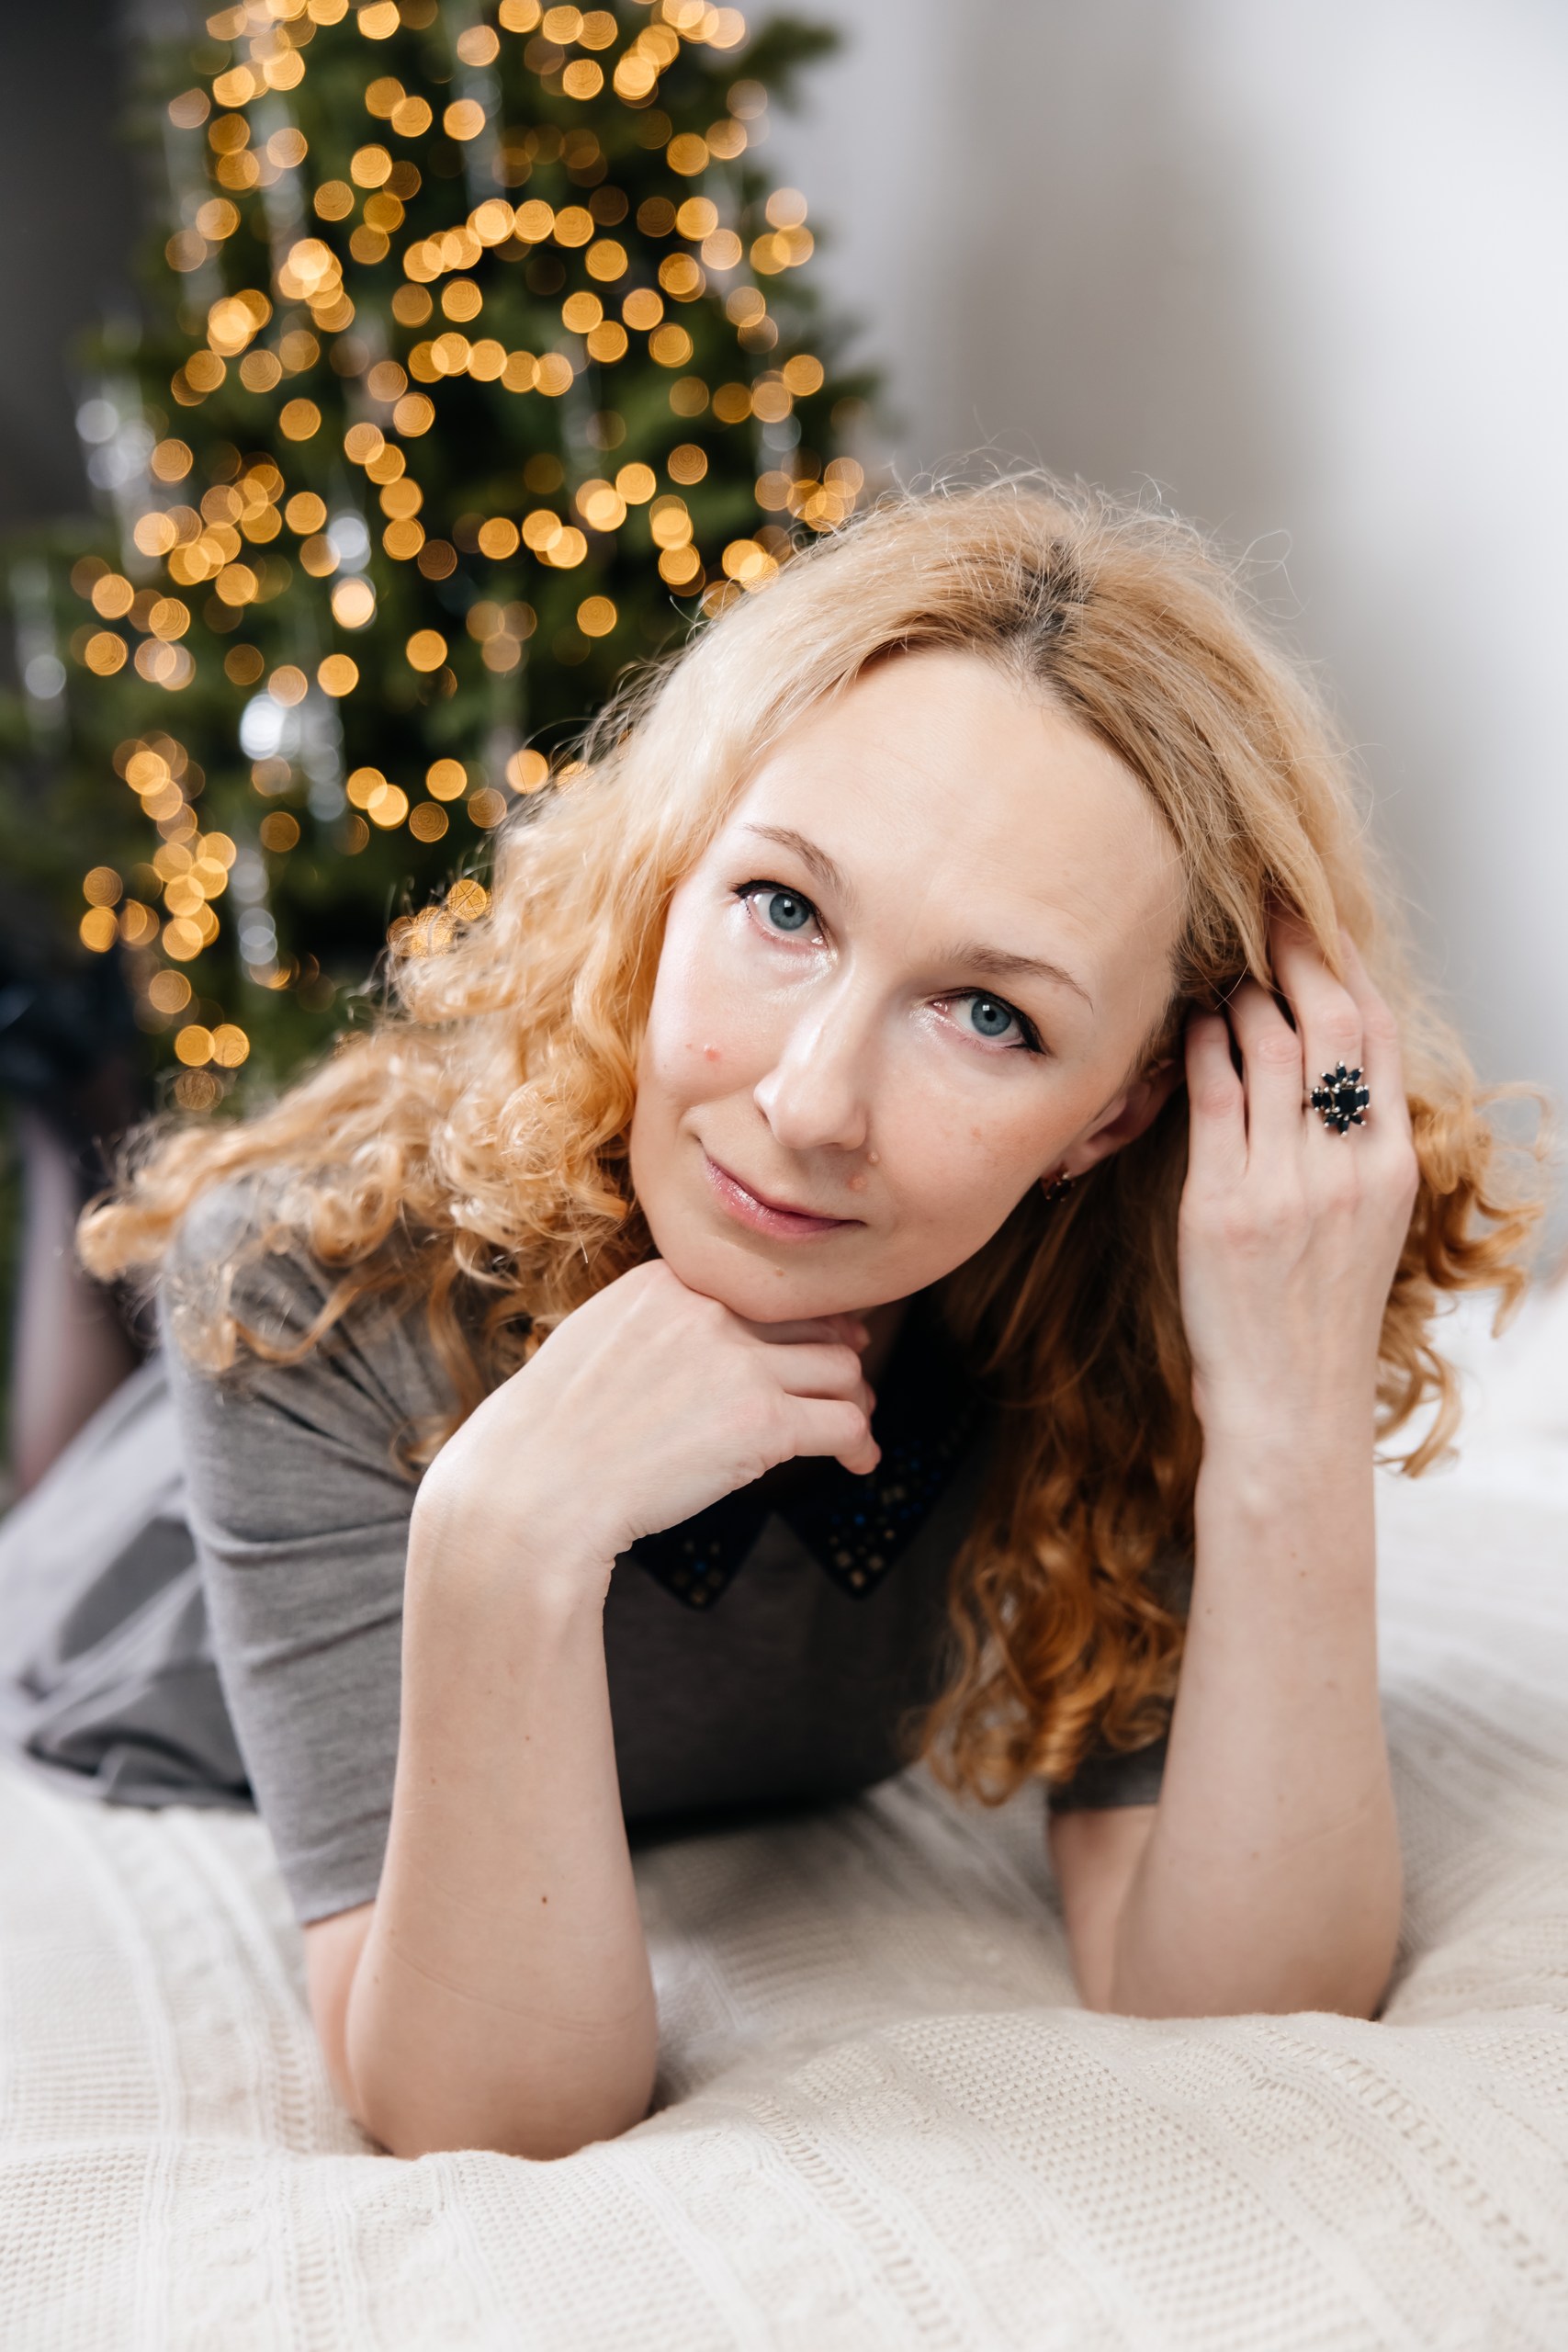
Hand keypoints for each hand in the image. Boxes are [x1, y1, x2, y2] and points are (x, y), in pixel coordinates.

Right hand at [411, 1259, 878, 1595]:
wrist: (534, 1490)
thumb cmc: (550, 1435)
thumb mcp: (595, 1342)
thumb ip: (654, 1325)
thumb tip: (702, 1342)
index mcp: (668, 1281)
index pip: (763, 1287)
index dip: (800, 1318)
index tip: (815, 1340)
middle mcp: (709, 1309)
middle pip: (812, 1322)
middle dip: (837, 1355)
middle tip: (846, 1386)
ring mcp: (739, 1363)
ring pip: (842, 1370)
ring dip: (855, 1401)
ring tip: (854, 1429)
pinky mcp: (762, 1422)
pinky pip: (846, 1423)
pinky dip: (862, 1445)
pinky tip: (859, 1463)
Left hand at [1178, 915, 1419, 1444]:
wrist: (1290, 1404)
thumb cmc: (1317, 1315)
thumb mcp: (1365, 1225)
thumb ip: (1353, 1149)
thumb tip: (1326, 1071)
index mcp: (1392, 1167)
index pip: (1380, 1039)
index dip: (1350, 969)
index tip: (1321, 921)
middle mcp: (1346, 1167)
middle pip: (1330, 1025)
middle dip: (1298, 952)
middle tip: (1269, 903)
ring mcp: (1284, 1184)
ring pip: (1269, 1050)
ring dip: (1243, 992)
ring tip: (1224, 963)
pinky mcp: (1222, 1205)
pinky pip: (1213, 1098)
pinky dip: (1204, 1047)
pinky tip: (1195, 1021)